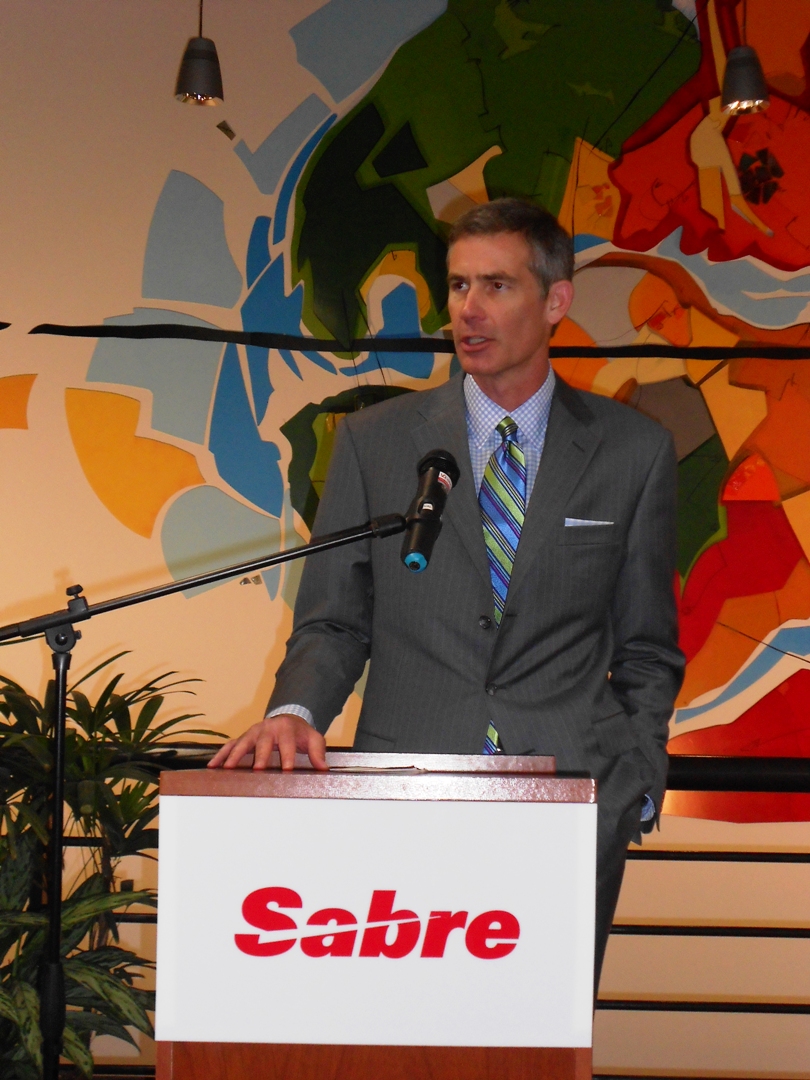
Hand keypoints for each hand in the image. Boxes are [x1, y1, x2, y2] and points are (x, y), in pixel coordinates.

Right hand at [208, 713, 327, 771]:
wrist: (287, 718)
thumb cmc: (300, 734)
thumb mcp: (313, 739)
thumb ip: (318, 753)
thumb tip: (323, 769)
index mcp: (286, 729)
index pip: (288, 745)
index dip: (288, 757)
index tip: (287, 771)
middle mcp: (267, 728)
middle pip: (263, 743)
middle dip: (260, 756)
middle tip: (257, 770)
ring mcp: (253, 732)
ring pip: (242, 743)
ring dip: (235, 755)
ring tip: (227, 769)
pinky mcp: (243, 737)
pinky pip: (230, 745)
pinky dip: (221, 755)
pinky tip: (212, 766)